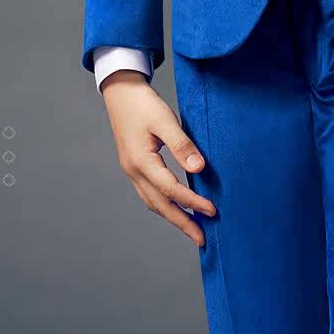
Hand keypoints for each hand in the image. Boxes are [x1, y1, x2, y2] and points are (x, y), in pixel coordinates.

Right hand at [99, 69, 216, 246]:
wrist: (120, 92)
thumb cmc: (143, 104)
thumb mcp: (165, 121)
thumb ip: (182, 146)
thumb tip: (199, 169)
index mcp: (141, 161)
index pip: (172, 190)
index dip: (193, 203)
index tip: (213, 211)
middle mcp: (134, 171)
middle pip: (160, 205)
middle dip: (182, 223)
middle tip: (202, 240)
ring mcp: (132, 171)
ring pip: (153, 202)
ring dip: (173, 217)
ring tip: (192, 229)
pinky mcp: (134, 167)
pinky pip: (150, 194)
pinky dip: (164, 205)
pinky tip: (177, 207)